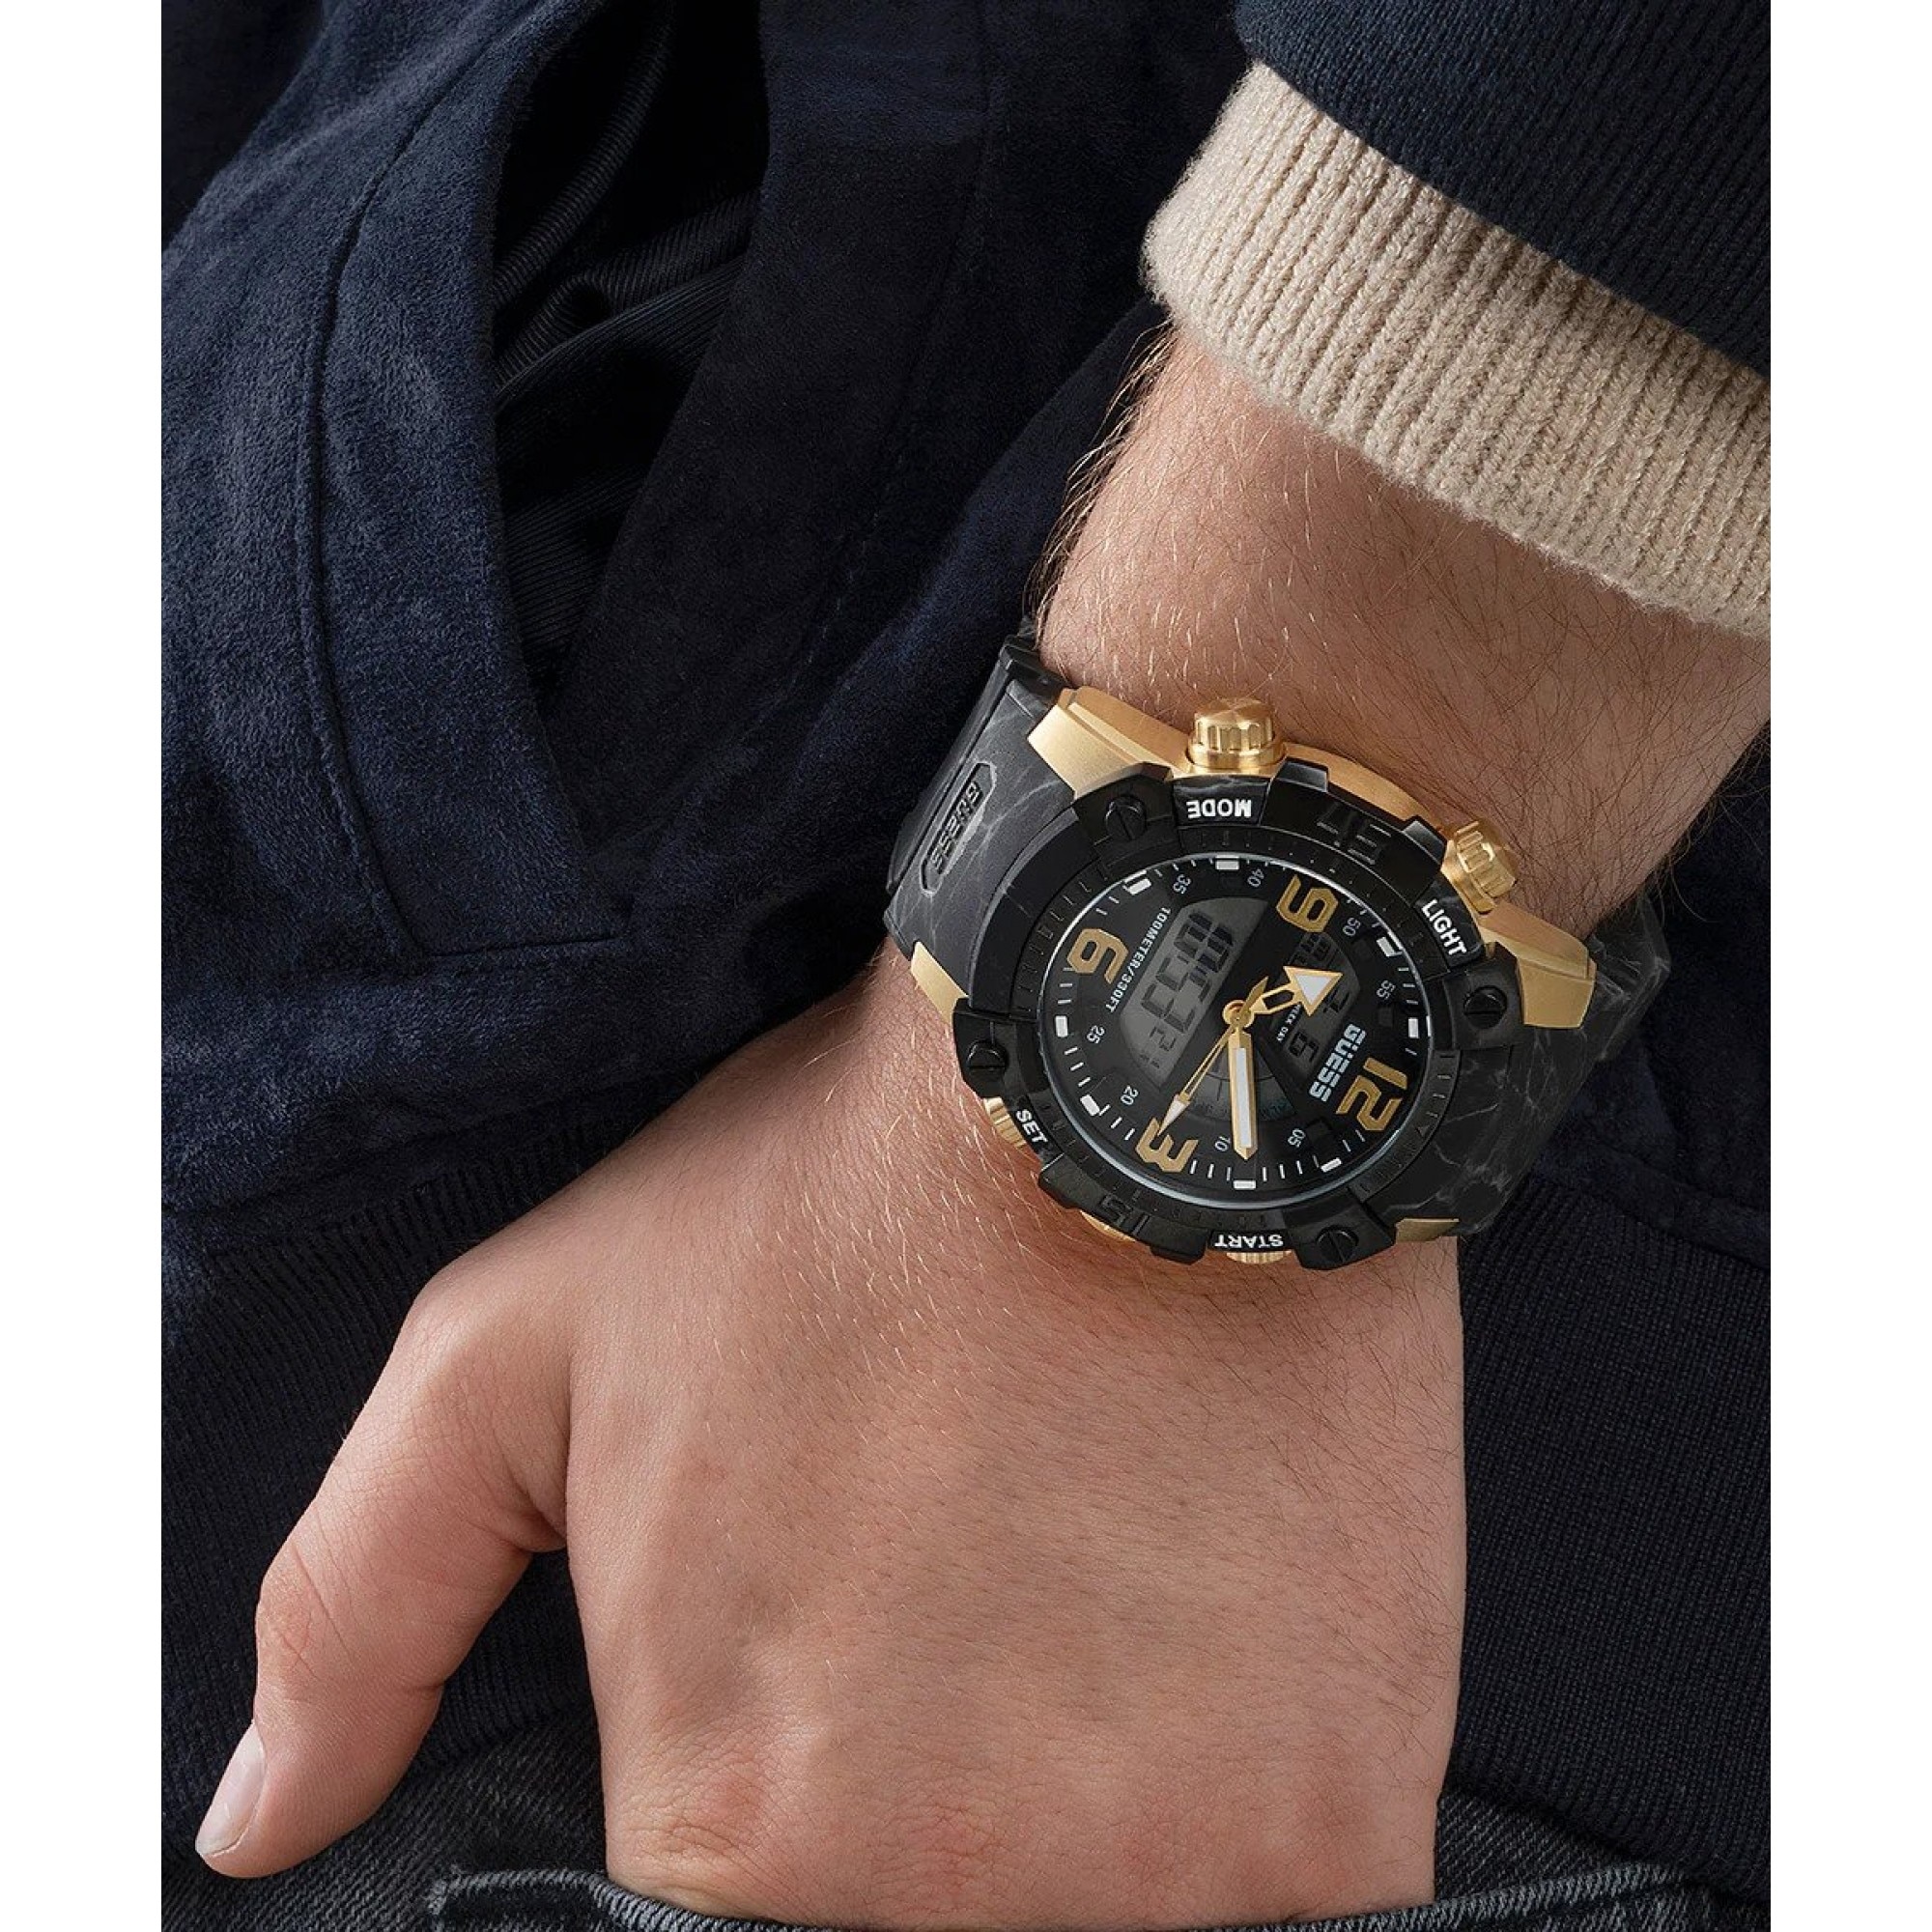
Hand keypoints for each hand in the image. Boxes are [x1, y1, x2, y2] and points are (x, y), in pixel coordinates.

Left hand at [197, 957, 1463, 1927]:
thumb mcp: (521, 1345)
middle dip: (923, 1819)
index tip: (825, 1712)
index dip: (768, 1830)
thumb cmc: (832, 1199)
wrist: (1141, 1078)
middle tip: (960, 1625)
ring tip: (1075, 1613)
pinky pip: (1271, 1909)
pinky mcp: (1343, 1825)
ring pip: (1092, 1925)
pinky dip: (1225, 1810)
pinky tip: (1196, 1641)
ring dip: (1077, 1816)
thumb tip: (253, 1822)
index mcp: (740, 1826)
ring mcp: (1176, 1880)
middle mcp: (953, 1900)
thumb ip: (354, 1605)